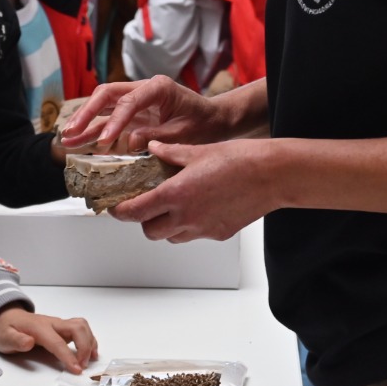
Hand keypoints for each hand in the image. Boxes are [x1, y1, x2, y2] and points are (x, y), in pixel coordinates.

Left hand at [0, 306, 97, 373]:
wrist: (7, 317)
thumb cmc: (6, 329)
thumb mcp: (4, 337)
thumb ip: (16, 340)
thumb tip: (29, 342)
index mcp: (38, 327)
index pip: (57, 342)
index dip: (68, 356)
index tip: (76, 368)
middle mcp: (52, 323)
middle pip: (76, 328)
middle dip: (84, 346)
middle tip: (82, 365)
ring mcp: (58, 324)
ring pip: (81, 326)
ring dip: (89, 341)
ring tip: (90, 359)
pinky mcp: (62, 327)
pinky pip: (81, 328)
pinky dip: (89, 339)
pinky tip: (91, 351)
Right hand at [60, 76, 223, 152]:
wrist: (213, 120)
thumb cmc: (203, 123)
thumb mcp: (185, 133)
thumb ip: (158, 137)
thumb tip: (129, 142)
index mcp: (158, 87)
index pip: (128, 101)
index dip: (114, 122)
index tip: (105, 141)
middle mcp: (142, 89)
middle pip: (107, 95)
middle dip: (87, 113)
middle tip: (71, 131)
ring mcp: (136, 100)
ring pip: (103, 106)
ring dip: (84, 121)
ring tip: (66, 138)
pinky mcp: (132, 114)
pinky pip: (108, 120)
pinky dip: (93, 130)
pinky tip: (78, 141)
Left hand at [112, 138, 275, 242]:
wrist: (272, 175)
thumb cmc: (240, 160)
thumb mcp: (198, 150)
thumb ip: (170, 153)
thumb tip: (152, 149)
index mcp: (176, 194)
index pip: (135, 211)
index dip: (120, 212)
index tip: (115, 207)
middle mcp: (187, 216)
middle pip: (149, 231)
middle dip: (142, 221)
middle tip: (144, 204)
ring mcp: (203, 228)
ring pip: (171, 237)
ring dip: (165, 226)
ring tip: (172, 206)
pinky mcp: (218, 233)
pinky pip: (194, 235)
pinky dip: (189, 226)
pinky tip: (198, 207)